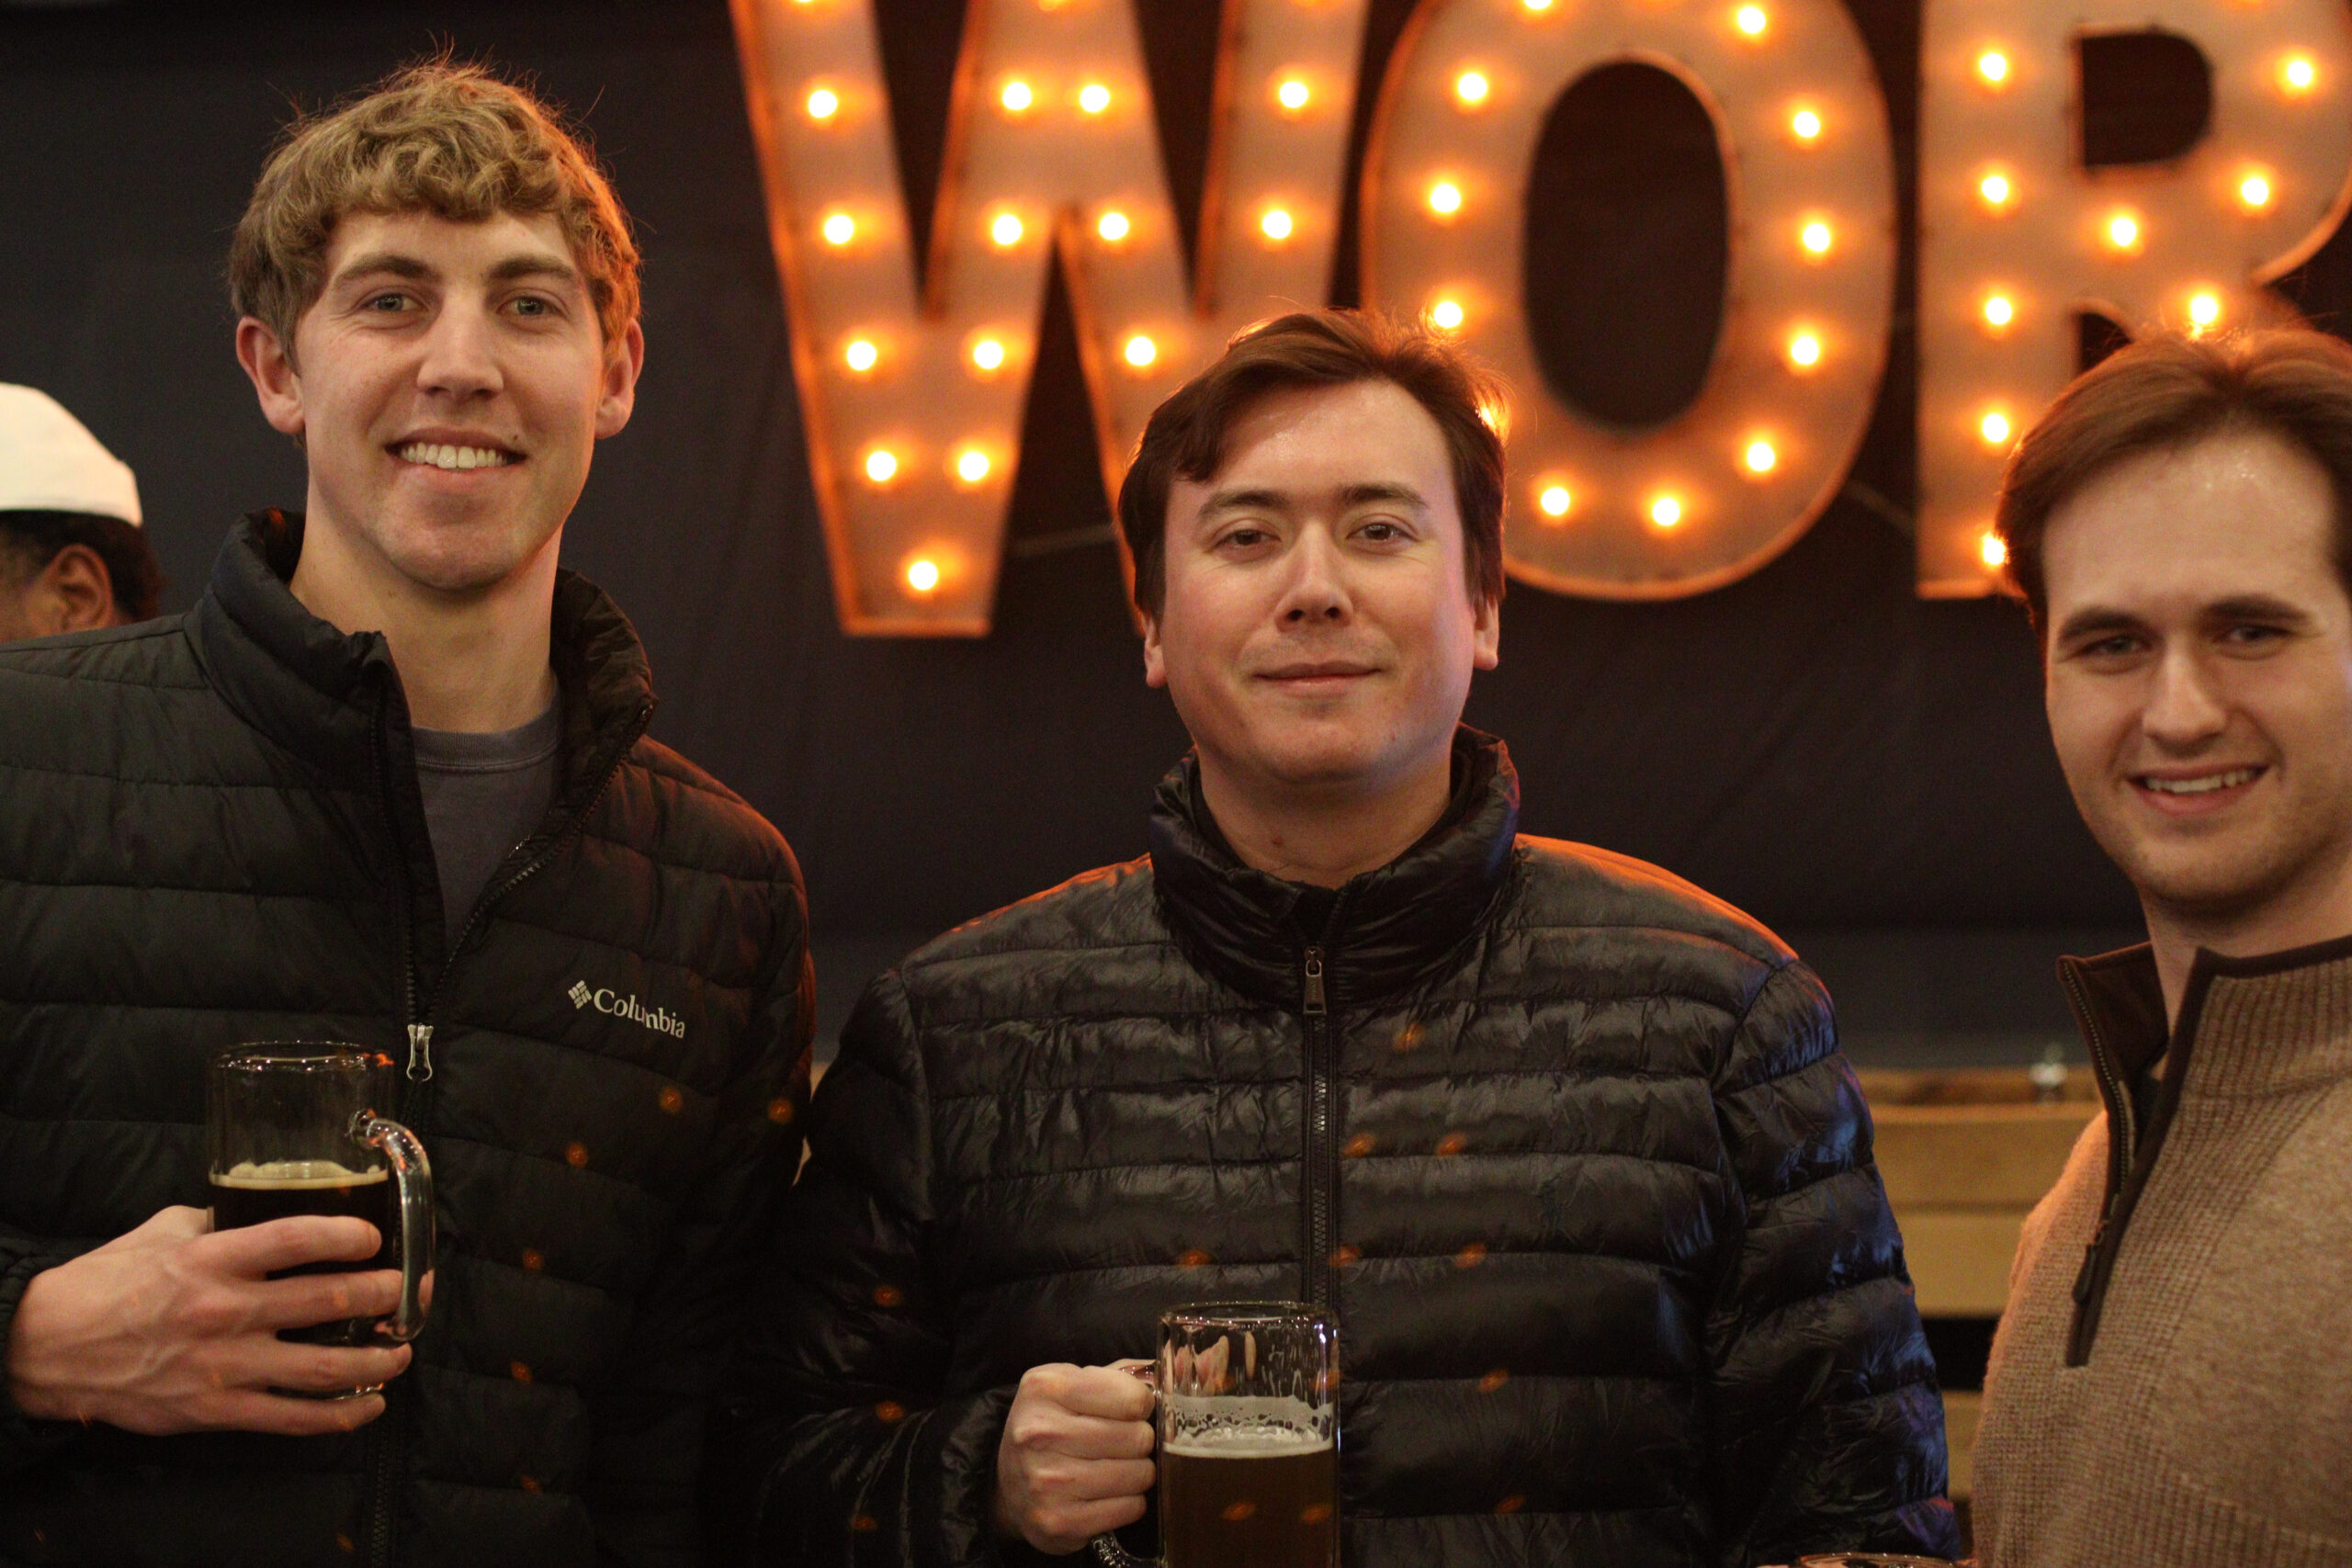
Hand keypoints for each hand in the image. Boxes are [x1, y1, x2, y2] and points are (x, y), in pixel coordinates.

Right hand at [6, 1205, 414, 1435]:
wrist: (47, 1349)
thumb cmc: (108, 1282)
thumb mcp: (163, 1231)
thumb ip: (222, 1218)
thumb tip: (268, 1205)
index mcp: (212, 1260)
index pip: (297, 1238)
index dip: (347, 1234)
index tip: (376, 1236)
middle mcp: (225, 1311)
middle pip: (327, 1299)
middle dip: (385, 1294)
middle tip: (412, 1290)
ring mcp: (224, 1366)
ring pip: (323, 1367)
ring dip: (377, 1361)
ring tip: (404, 1352)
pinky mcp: (217, 1411)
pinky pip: (292, 1418)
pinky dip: (339, 1416)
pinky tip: (369, 1406)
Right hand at [992, 1360, 1155, 1554]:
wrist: (1009, 1481)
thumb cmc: (1053, 1423)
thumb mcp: (1073, 1382)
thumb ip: (1126, 1374)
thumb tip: (1194, 1365)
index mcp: (1046, 1388)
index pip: (1133, 1397)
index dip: (1141, 1405)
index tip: (1130, 1411)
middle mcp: (1040, 1433)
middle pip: (1138, 1438)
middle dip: (1140, 1440)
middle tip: (1124, 1443)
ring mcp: (1047, 1482)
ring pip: (1138, 1475)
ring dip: (1137, 1472)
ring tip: (1116, 1467)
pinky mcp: (1058, 1522)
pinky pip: (1129, 1508)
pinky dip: (1128, 1502)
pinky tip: (1109, 1493)